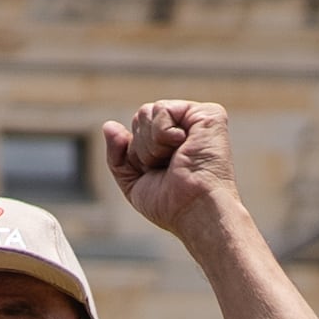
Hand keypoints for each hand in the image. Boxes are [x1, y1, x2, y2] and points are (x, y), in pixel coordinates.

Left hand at [103, 100, 238, 235]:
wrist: (194, 209)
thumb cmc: (169, 203)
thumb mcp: (132, 180)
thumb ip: (117, 153)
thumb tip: (109, 125)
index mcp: (172, 140)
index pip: (137, 128)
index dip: (135, 153)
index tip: (155, 172)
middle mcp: (186, 126)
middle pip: (141, 116)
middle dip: (142, 147)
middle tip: (165, 166)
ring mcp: (197, 119)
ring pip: (147, 111)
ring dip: (152, 144)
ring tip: (175, 158)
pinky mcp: (209, 114)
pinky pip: (163, 108)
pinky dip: (162, 133)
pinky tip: (182, 146)